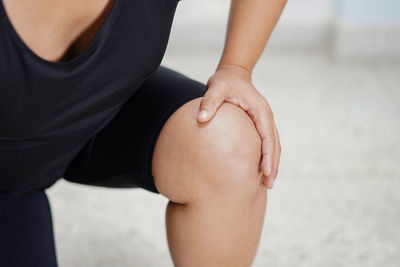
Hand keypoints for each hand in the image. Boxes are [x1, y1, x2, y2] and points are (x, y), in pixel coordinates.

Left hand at [197, 64, 280, 188]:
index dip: (268, 155)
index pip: (267, 136)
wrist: (233, 74)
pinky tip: (260, 171)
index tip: (265, 172)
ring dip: (272, 164)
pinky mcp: (259, 124)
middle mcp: (266, 117)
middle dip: (273, 165)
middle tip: (269, 185)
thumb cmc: (224, 82)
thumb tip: (201, 118)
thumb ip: (209, 102)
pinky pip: (266, 143)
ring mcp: (264, 121)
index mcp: (261, 110)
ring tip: (268, 184)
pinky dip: (267, 157)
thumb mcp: (216, 88)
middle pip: (274, 145)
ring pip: (273, 146)